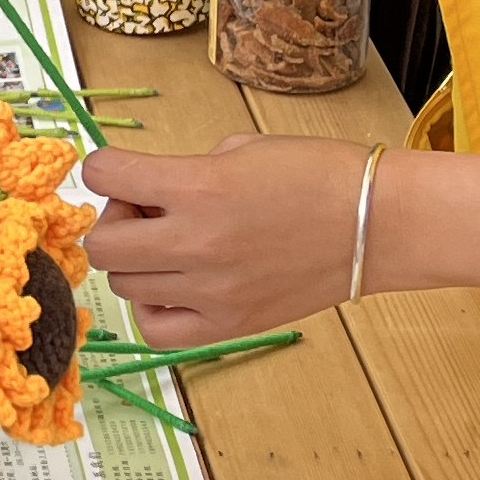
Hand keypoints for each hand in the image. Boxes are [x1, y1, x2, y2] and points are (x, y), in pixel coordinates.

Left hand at [80, 134, 374, 346]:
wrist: (377, 222)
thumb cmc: (316, 174)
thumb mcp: (238, 150)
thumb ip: (182, 171)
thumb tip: (144, 193)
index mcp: (199, 186)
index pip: (103, 176)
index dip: (104, 168)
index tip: (119, 171)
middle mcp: (198, 243)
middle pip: (103, 244)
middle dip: (114, 221)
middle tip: (147, 212)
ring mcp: (213, 290)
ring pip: (125, 286)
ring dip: (137, 262)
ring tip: (172, 246)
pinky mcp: (231, 323)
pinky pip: (157, 328)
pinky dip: (154, 307)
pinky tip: (177, 285)